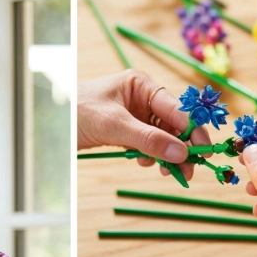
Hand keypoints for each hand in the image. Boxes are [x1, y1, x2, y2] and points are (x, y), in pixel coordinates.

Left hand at [78, 70, 210, 180]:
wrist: (53, 124)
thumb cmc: (78, 112)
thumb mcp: (114, 125)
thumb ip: (148, 139)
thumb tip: (180, 154)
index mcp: (142, 85)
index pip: (176, 107)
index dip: (191, 129)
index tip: (202, 149)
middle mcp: (141, 98)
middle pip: (172, 124)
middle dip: (180, 147)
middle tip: (189, 170)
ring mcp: (133, 116)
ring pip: (160, 137)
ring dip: (165, 155)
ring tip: (169, 172)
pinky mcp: (125, 132)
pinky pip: (146, 145)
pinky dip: (149, 156)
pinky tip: (146, 163)